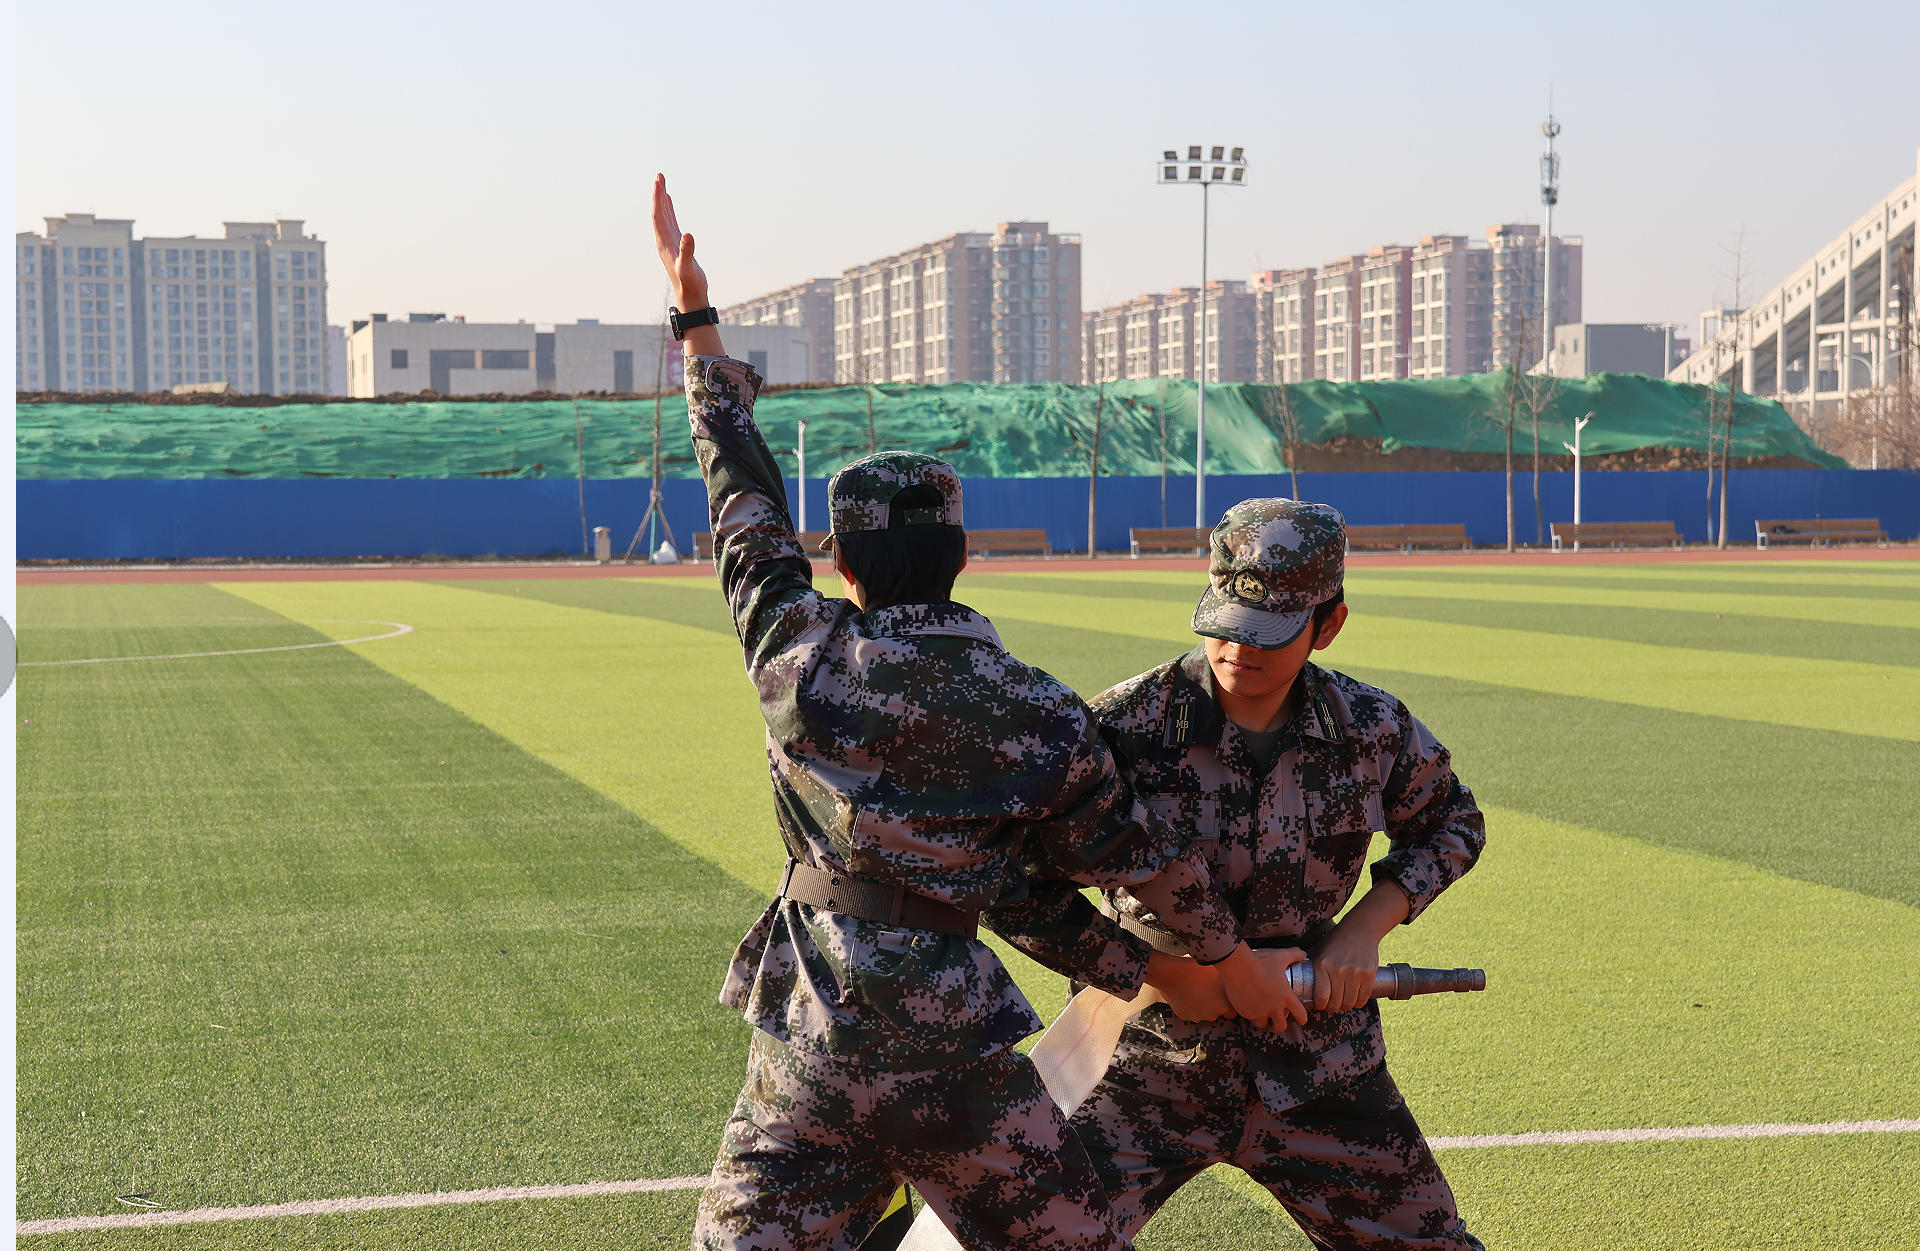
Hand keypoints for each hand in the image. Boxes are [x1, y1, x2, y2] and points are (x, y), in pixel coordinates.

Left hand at [651, 173, 709, 310]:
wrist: (690, 296)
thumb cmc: (690, 283)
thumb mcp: (689, 268)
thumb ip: (688, 251)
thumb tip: (688, 234)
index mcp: (664, 243)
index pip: (658, 217)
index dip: (658, 200)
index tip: (658, 183)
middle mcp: (664, 240)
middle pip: (658, 212)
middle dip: (658, 194)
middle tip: (659, 176)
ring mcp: (670, 241)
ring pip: (664, 215)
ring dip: (662, 199)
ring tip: (662, 182)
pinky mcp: (677, 243)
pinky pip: (671, 221)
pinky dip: (669, 209)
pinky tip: (669, 200)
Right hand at [1143, 951, 1235, 1022]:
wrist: (1170, 973)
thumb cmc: (1196, 968)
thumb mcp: (1219, 971)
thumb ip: (1231, 980)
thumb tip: (1240, 977)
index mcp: (1224, 1006)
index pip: (1233, 1012)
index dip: (1230, 1003)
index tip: (1225, 994)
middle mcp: (1212, 1015)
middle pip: (1218, 1012)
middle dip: (1216, 1003)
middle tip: (1210, 988)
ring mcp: (1196, 1017)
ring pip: (1203, 1012)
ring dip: (1203, 1003)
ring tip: (1197, 987)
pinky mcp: (1184, 1015)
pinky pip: (1190, 1010)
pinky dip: (1190, 1003)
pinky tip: (1187, 991)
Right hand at [1215, 942, 1307, 1031]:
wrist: (1238, 966)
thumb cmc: (1260, 961)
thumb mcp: (1280, 956)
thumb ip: (1294, 955)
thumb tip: (1303, 953)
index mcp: (1286, 997)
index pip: (1301, 1015)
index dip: (1301, 1018)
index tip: (1299, 1018)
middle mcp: (1274, 1008)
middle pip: (1282, 1026)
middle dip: (1280, 1023)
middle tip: (1277, 1018)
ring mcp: (1260, 1012)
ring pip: (1265, 1025)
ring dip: (1265, 1021)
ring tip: (1263, 1015)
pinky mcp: (1247, 1012)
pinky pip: (1251, 1019)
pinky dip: (1252, 1015)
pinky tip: (1250, 1009)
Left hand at [1309, 923, 1382, 1012]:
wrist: (1359, 930)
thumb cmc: (1335, 942)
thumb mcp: (1318, 951)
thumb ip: (1311, 968)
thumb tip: (1301, 986)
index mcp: (1322, 965)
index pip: (1321, 997)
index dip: (1320, 1005)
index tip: (1321, 1004)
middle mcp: (1338, 970)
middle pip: (1336, 1003)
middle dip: (1333, 1007)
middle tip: (1332, 1004)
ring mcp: (1355, 973)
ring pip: (1350, 1003)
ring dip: (1346, 1006)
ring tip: (1343, 1001)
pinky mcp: (1369, 975)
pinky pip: (1363, 999)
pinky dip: (1358, 1002)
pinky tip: (1354, 998)